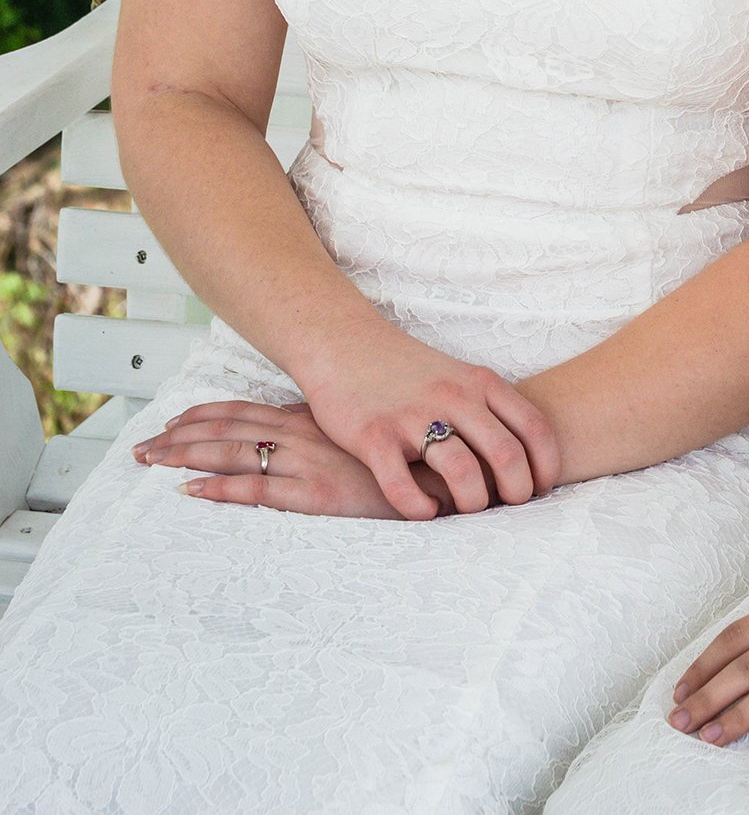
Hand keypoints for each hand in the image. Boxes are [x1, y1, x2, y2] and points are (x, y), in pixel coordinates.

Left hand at [132, 399, 455, 519]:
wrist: (449, 465)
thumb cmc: (412, 453)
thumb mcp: (368, 435)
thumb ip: (339, 434)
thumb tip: (318, 435)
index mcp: (313, 418)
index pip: (246, 411)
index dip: (205, 416)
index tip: (172, 421)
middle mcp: (303, 433)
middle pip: (227, 429)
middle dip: (180, 437)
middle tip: (141, 447)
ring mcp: (307, 462)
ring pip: (232, 453)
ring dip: (186, 456)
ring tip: (151, 461)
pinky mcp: (316, 495)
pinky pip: (257, 490)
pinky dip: (220, 488)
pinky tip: (191, 491)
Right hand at [287, 322, 562, 519]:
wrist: (345, 342)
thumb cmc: (409, 370)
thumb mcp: (460, 377)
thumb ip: (489, 411)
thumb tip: (524, 462)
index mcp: (480, 382)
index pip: (533, 427)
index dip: (546, 465)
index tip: (542, 489)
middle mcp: (453, 397)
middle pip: (505, 454)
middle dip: (516, 492)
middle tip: (510, 510)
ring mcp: (413, 416)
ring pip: (462, 473)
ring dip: (473, 504)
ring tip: (468, 512)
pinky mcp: (373, 436)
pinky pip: (401, 486)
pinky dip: (418, 508)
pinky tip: (425, 512)